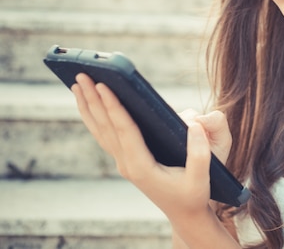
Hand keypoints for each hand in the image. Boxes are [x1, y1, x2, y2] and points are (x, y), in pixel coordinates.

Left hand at [71, 73, 223, 218]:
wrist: (185, 213)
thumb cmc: (194, 195)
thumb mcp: (201, 178)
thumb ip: (199, 153)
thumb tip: (195, 124)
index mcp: (142, 167)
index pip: (124, 130)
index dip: (113, 107)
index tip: (103, 85)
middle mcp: (127, 164)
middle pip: (106, 126)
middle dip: (93, 99)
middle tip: (81, 74)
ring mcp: (124, 162)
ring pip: (100, 130)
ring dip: (88, 106)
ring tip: (78, 84)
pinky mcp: (126, 159)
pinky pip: (105, 135)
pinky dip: (94, 117)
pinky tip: (89, 104)